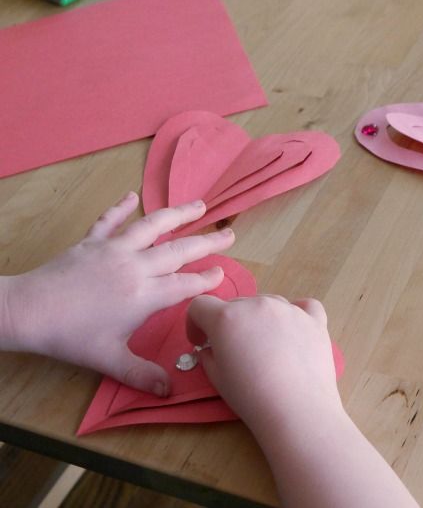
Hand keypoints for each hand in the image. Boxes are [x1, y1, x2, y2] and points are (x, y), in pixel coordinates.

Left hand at [1, 192, 234, 396]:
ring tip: (199, 205)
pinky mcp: (93, 241)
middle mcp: (136, 266)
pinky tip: (132, 196)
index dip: (207, 279)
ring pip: (153, 226)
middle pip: (179, 250)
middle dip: (207, 242)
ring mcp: (114, 249)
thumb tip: (169, 391)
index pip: (185, 284)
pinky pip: (110, 220)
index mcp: (144, 294)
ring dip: (178, 214)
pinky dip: (121, 206)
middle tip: (229, 234)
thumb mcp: (109, 360)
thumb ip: (142, 374)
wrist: (29, 312)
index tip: (223, 273)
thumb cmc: (71, 337)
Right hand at [186, 294, 341, 433]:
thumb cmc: (251, 397)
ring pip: (267, 303)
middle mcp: (258, 304)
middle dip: (228, 323)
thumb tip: (211, 348)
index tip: (201, 342)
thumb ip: (208, 355)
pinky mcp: (315, 320)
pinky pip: (303, 306)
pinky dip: (296, 313)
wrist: (297, 410)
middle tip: (233, 350)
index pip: (201, 305)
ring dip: (259, 319)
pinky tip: (294, 329)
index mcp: (227, 317)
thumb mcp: (217, 378)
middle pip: (235, 304)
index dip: (195, 323)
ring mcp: (289, 309)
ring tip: (265, 346)